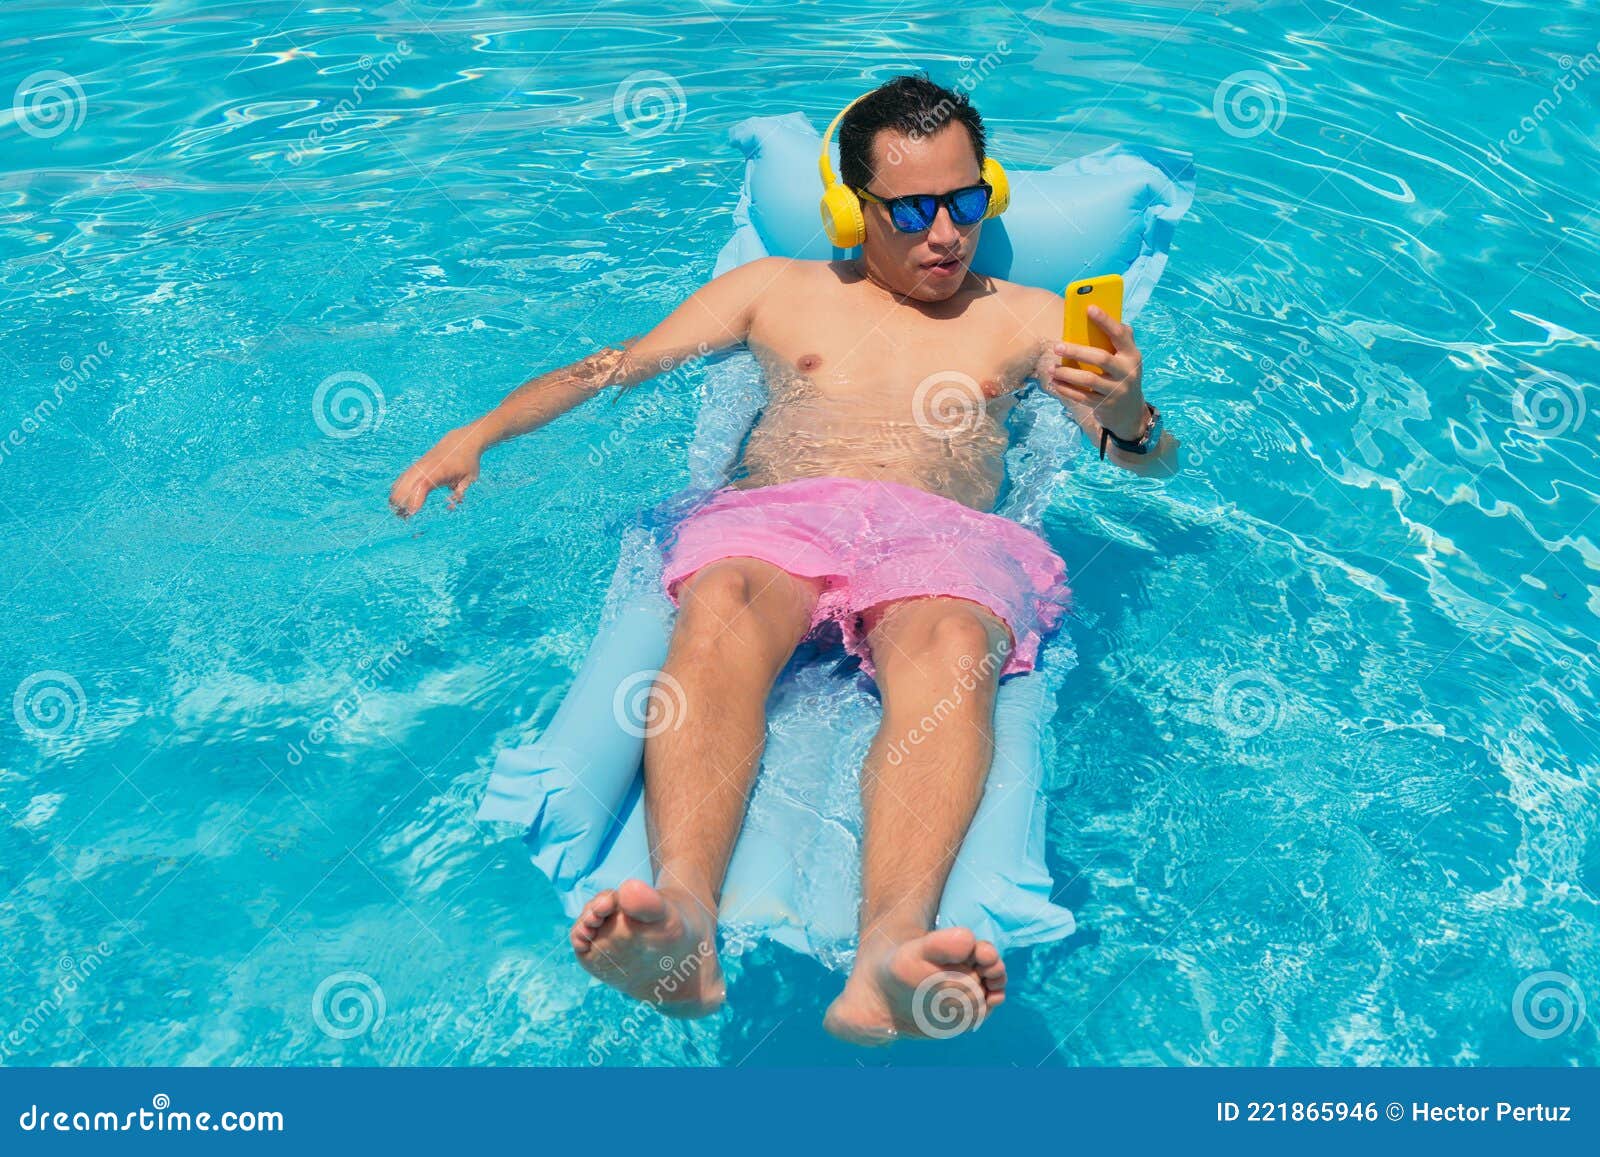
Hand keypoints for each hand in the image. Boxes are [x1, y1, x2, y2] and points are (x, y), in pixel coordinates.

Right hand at [388, 425, 483, 517]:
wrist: (461, 441)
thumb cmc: (467, 462)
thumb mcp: (470, 478)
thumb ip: (460, 493)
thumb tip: (452, 507)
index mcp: (440, 470)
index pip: (422, 485)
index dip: (415, 499)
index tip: (412, 513)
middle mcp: (426, 467)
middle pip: (406, 485)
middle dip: (402, 502)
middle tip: (405, 518)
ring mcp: (419, 466)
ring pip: (401, 482)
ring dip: (398, 498)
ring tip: (400, 513)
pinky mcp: (416, 466)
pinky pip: (402, 479)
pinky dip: (398, 490)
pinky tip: (397, 502)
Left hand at [1043, 305, 1147, 440]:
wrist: (1130, 412)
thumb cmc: (1121, 375)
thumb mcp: (1125, 358)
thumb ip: (1115, 340)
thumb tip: (1092, 317)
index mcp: (1132, 354)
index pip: (1120, 334)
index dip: (1105, 320)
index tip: (1089, 308)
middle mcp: (1128, 372)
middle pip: (1101, 358)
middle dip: (1077, 351)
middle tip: (1056, 346)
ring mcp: (1117, 390)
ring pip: (1089, 380)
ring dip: (1066, 374)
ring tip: (1050, 369)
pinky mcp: (1105, 405)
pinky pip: (1082, 397)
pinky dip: (1066, 389)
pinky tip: (1054, 383)